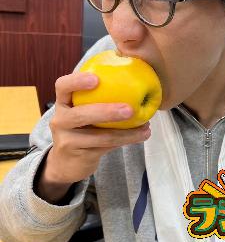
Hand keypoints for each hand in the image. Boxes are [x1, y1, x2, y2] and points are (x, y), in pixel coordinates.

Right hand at [36, 72, 150, 200]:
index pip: (62, 86)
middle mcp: (60, 120)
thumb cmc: (83, 128)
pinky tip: (142, 135)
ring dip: (126, 131)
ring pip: (100, 136)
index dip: (77, 81)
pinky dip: (127, 139)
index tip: (96, 78)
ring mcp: (67, 140)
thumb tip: (138, 78)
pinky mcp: (79, 156)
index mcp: (63, 102)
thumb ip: (100, 96)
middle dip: (106, 112)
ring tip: (146, 126)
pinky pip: (107, 146)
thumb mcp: (85, 110)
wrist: (67, 163)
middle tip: (130, 109)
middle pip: (80, 114)